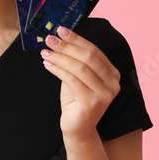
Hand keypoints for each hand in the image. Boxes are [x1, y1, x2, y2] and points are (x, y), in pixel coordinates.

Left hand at [40, 26, 119, 140]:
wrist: (77, 129)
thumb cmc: (76, 101)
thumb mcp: (77, 77)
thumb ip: (75, 61)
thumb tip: (59, 38)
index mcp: (112, 74)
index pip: (94, 51)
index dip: (77, 39)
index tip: (61, 30)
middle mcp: (113, 83)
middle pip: (88, 57)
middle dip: (67, 46)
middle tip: (50, 39)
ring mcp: (105, 94)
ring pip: (80, 68)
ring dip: (60, 57)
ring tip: (45, 52)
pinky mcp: (92, 103)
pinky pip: (72, 81)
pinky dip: (58, 70)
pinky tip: (47, 64)